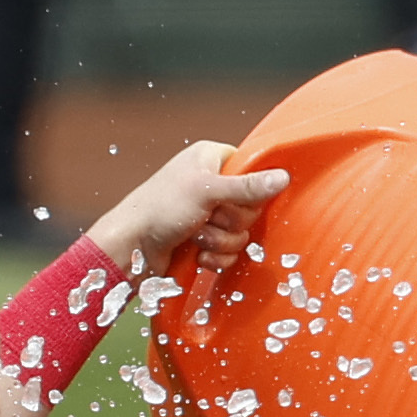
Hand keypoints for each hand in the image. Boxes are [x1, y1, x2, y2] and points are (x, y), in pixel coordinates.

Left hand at [86, 141, 290, 276]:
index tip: (233, 196)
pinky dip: (215, 257)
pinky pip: (231, 252)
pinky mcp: (207, 240)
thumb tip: (284, 177)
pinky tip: (197, 253)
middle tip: (208, 217)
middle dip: (230, 220)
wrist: (132, 246)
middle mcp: (213, 184)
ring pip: (242, 233)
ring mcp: (210, 214)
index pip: (252, 170)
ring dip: (220, 240)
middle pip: (251, 207)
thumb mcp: (207, 191)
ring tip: (195, 236)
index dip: (248, 190)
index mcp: (212, 159)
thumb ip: (247, 187)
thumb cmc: (161, 208)